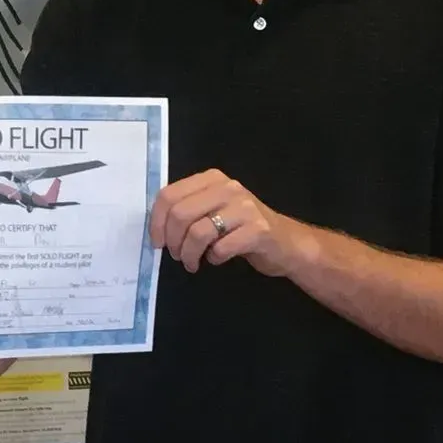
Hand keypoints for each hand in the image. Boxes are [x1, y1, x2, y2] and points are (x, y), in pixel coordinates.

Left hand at [150, 169, 316, 278]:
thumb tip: (156, 228)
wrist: (285, 243)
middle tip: (176, 255)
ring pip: (198, 232)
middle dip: (173, 241)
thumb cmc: (241, 228)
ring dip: (189, 254)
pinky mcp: (258, 230)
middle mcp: (228, 187)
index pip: (169, 195)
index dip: (156, 221)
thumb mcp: (213, 210)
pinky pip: (221, 248)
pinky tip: (217, 259)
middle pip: (181, 214)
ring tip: (192, 263)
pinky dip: (213, 259)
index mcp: (211, 179)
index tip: (157, 242)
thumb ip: (188, 209)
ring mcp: (245, 207)